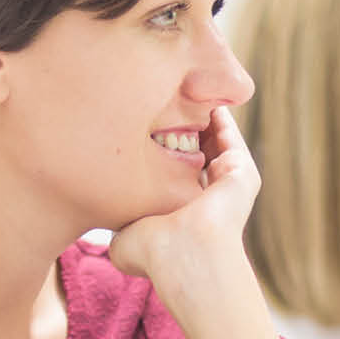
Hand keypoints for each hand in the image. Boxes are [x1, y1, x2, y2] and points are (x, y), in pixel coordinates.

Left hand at [107, 105, 259, 277]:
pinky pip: (229, 134)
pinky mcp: (243, 173)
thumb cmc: (151, 250)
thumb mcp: (123, 236)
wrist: (184, 253)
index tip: (136, 123)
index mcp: (182, 211)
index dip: (158, 147)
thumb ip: (116, 221)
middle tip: (160, 95)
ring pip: (214, 140)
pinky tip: (200, 91)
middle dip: (180, 124)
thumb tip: (97, 211)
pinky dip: (217, 113)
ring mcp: (227, 185)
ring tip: (181, 85)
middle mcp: (206, 198)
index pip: (173, 172)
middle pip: (194, 151)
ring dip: (200, 114)